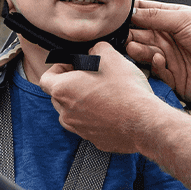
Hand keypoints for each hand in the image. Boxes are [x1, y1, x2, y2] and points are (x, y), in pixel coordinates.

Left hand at [39, 42, 165, 152]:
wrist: (144, 122)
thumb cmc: (125, 89)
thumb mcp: (110, 55)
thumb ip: (96, 49)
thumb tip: (94, 52)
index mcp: (63, 90)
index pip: (45, 79)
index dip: (58, 68)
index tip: (74, 65)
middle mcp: (66, 113)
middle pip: (58, 96)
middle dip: (71, 85)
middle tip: (91, 77)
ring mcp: (79, 129)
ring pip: (73, 112)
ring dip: (82, 102)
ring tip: (103, 93)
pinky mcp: (94, 140)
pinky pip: (89, 125)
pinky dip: (96, 117)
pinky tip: (113, 109)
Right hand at [127, 0, 190, 104]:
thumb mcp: (184, 19)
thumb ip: (156, 16)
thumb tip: (131, 11)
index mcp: (170, 21)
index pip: (142, 16)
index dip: (129, 17)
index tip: (115, 19)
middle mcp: (167, 41)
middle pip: (139, 37)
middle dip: (129, 37)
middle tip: (123, 39)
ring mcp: (169, 60)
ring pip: (144, 56)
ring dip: (138, 52)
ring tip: (135, 49)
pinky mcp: (173, 81)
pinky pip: (156, 74)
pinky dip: (154, 68)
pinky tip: (159, 61)